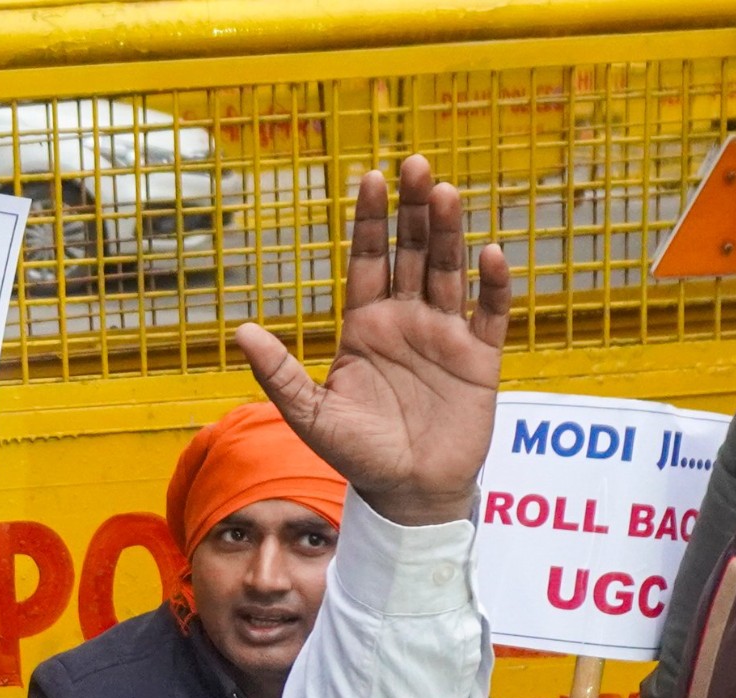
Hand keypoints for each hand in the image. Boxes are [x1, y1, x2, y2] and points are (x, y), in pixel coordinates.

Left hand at [232, 156, 511, 527]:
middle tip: (414, 165)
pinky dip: (492, 285)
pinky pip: (489, 313)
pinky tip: (490, 254)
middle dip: (412, 210)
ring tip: (445, 193)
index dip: (370, 220)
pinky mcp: (479, 358)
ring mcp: (444, 334)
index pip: (368, 259)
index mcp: (365, 325)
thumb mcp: (311, 414)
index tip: (370, 177)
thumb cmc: (358, 455)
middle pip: (411, 252)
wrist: (407, 494)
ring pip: (449, 270)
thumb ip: (280, 373)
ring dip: (449, 232)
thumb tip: (242, 330)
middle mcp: (406, 320)